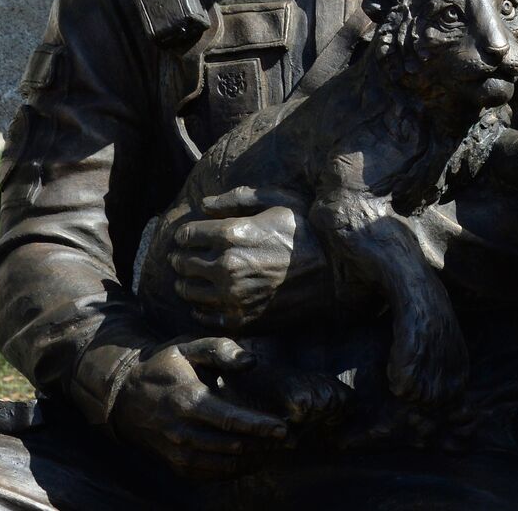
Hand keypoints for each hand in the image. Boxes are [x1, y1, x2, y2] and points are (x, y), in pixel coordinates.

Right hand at [110, 337, 287, 478]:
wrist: (122, 399)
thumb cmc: (163, 368)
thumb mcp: (187, 348)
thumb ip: (221, 349)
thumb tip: (251, 362)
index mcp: (186, 400)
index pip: (228, 420)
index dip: (258, 427)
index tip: (282, 428)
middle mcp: (180, 431)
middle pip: (230, 446)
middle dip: (264, 445)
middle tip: (292, 440)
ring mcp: (176, 452)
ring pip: (221, 465)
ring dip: (253, 460)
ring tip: (278, 451)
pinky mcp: (174, 464)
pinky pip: (208, 474)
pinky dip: (233, 471)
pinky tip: (253, 461)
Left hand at [170, 185, 328, 331]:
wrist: (336, 273)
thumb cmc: (308, 232)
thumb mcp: (279, 201)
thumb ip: (238, 199)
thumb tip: (204, 204)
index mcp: (232, 234)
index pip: (187, 235)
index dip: (185, 234)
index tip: (189, 236)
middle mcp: (227, 266)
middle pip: (183, 262)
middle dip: (182, 257)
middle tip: (185, 256)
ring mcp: (232, 296)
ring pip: (188, 291)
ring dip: (186, 282)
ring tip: (194, 277)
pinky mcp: (241, 319)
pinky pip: (203, 316)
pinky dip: (199, 308)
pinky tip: (208, 299)